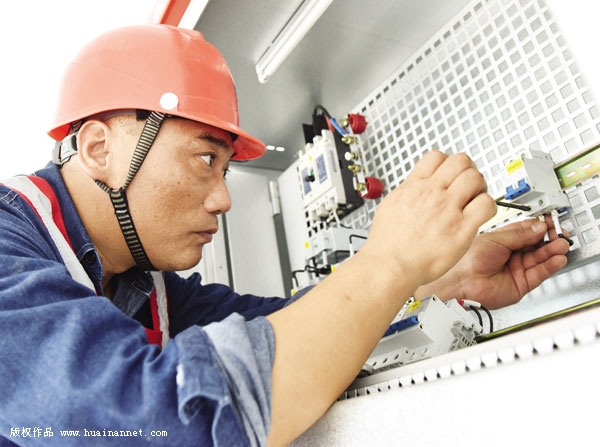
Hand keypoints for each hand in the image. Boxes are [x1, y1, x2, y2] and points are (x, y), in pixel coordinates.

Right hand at [361, 150, 495, 289]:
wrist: (390, 265)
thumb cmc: (387, 244)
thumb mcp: (390, 206)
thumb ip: (407, 193)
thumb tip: (413, 186)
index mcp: (414, 186)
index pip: (437, 156)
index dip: (447, 163)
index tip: (449, 174)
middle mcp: (432, 193)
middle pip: (461, 161)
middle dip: (467, 171)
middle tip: (466, 186)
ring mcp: (448, 209)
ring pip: (476, 178)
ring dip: (480, 188)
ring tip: (474, 201)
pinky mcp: (461, 228)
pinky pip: (487, 204)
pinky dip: (487, 207)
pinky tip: (478, 217)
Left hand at [414, 217, 570, 308]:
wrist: (460, 281)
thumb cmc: (467, 260)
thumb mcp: (496, 239)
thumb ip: (519, 234)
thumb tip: (538, 227)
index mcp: (502, 241)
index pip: (527, 232)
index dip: (540, 227)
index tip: (550, 222)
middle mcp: (510, 255)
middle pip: (536, 245)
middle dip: (548, 239)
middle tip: (559, 233)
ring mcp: (515, 269)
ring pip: (540, 259)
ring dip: (552, 251)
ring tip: (561, 244)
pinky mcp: (521, 284)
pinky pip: (539, 274)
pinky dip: (550, 266)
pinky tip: (557, 258)